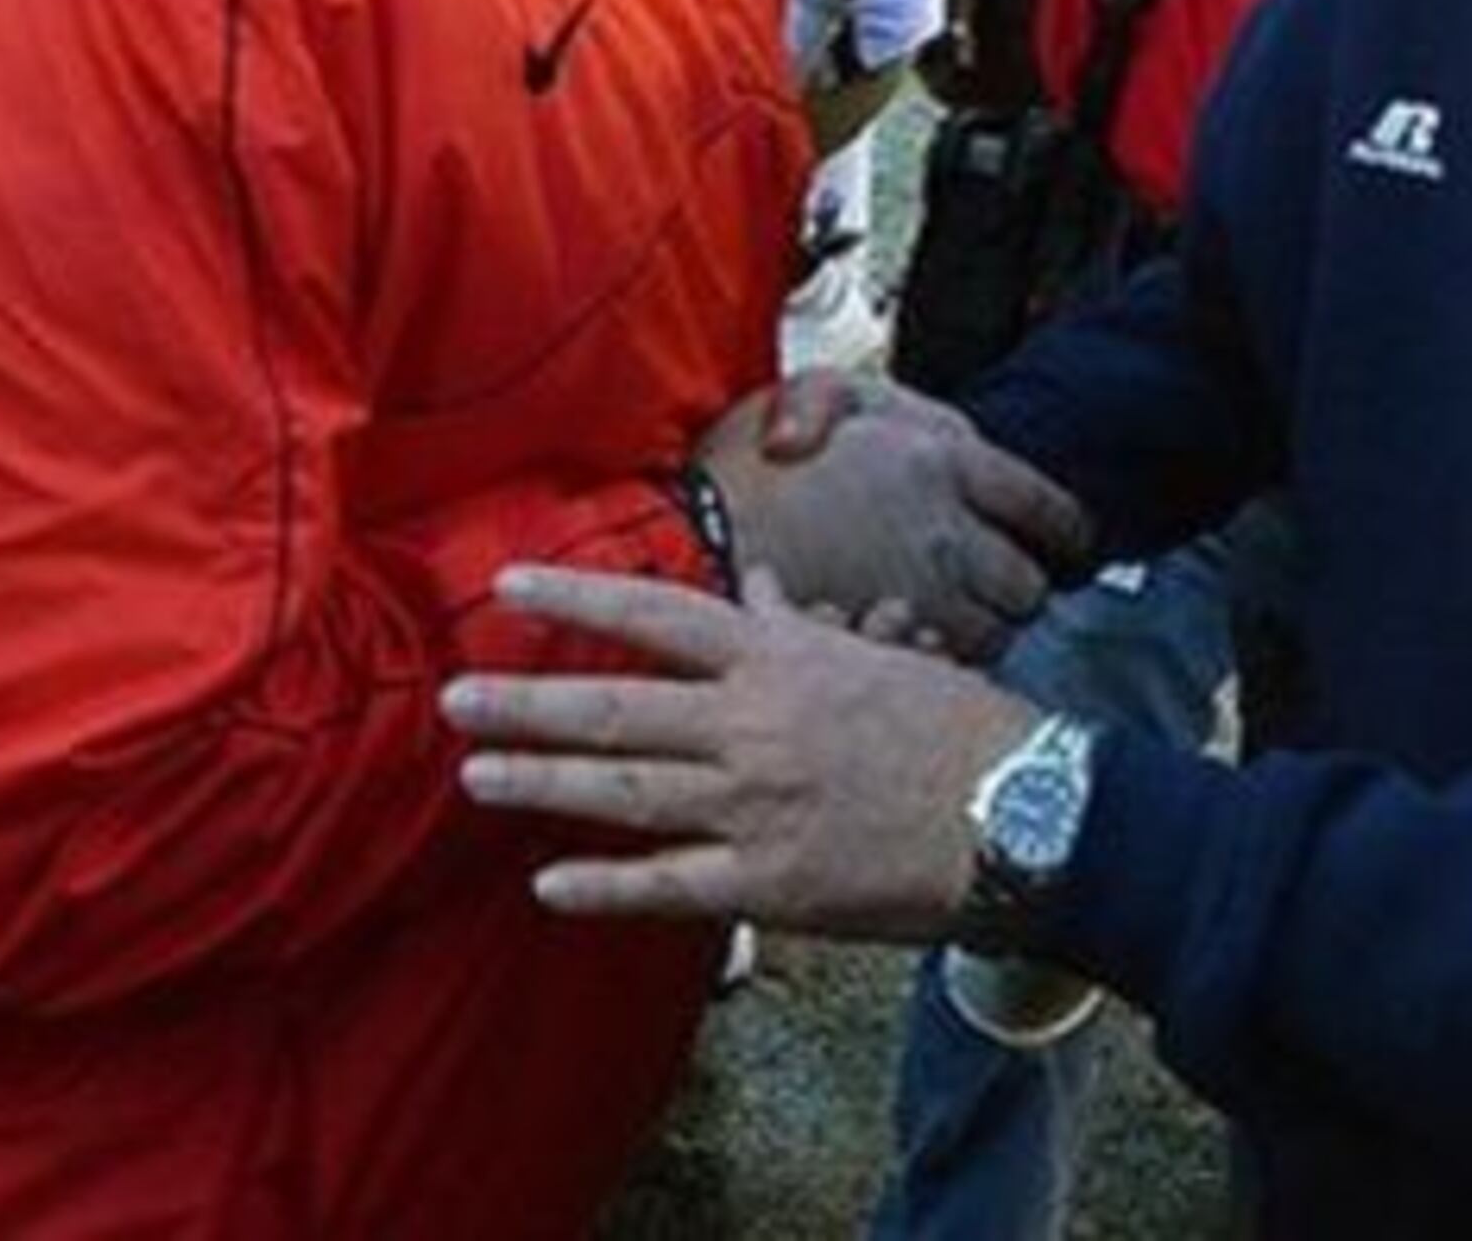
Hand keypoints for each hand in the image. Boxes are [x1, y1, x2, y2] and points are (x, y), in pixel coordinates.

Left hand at [446, 565, 1035, 939]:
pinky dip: (604, 885)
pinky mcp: (769, 886)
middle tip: (452, 699)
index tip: (509, 584)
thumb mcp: (869, 654)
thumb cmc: (951, 725)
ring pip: (624, 791)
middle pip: (615, 707)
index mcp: (777, 660)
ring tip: (476, 776)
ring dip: (542, 781)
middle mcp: (752, 726)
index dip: (579, 596)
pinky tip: (548, 884)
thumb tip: (753, 589)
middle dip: (526, 702)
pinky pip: (667, 886)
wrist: (1020, 812)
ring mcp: (754, 808)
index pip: (656, 614)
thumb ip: (795, 626)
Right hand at [694, 375, 1090, 658]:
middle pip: (1028, 585)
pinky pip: (940, 673)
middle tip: (1003, 584)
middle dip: (1021, 587)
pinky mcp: (886, 656)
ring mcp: (919, 602)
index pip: (1048, 509)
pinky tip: (910, 651)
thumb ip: (861, 402)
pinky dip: (937, 668)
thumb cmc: (740, 466)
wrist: (682, 540)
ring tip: (954, 620)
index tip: (1068, 541)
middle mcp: (947, 536)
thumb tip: (898, 423)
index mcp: (944, 465)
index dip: (1066, 530)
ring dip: (983, 632)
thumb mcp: (806, 391)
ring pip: (993, 637)